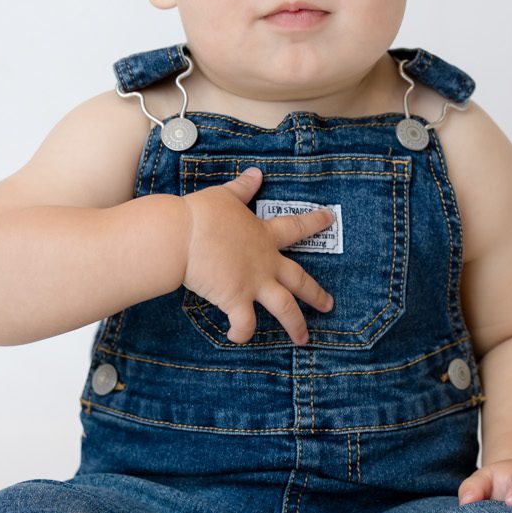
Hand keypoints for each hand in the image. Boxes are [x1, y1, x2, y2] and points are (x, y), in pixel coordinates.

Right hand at [180, 166, 337, 344]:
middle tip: (330, 305)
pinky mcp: (235, 300)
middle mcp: (265, 263)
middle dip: (316, 294)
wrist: (181, 236)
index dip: (314, 222)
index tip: (330, 218)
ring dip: (295, 325)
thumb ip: (243, 188)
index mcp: (264, 236)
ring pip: (284, 308)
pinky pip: (244, 323)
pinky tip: (238, 337)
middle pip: (299, 280)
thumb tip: (256, 173)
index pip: (296, 227)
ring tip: (303, 339)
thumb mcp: (225, 196)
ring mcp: (253, 283)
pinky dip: (242, 332)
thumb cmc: (201, 214)